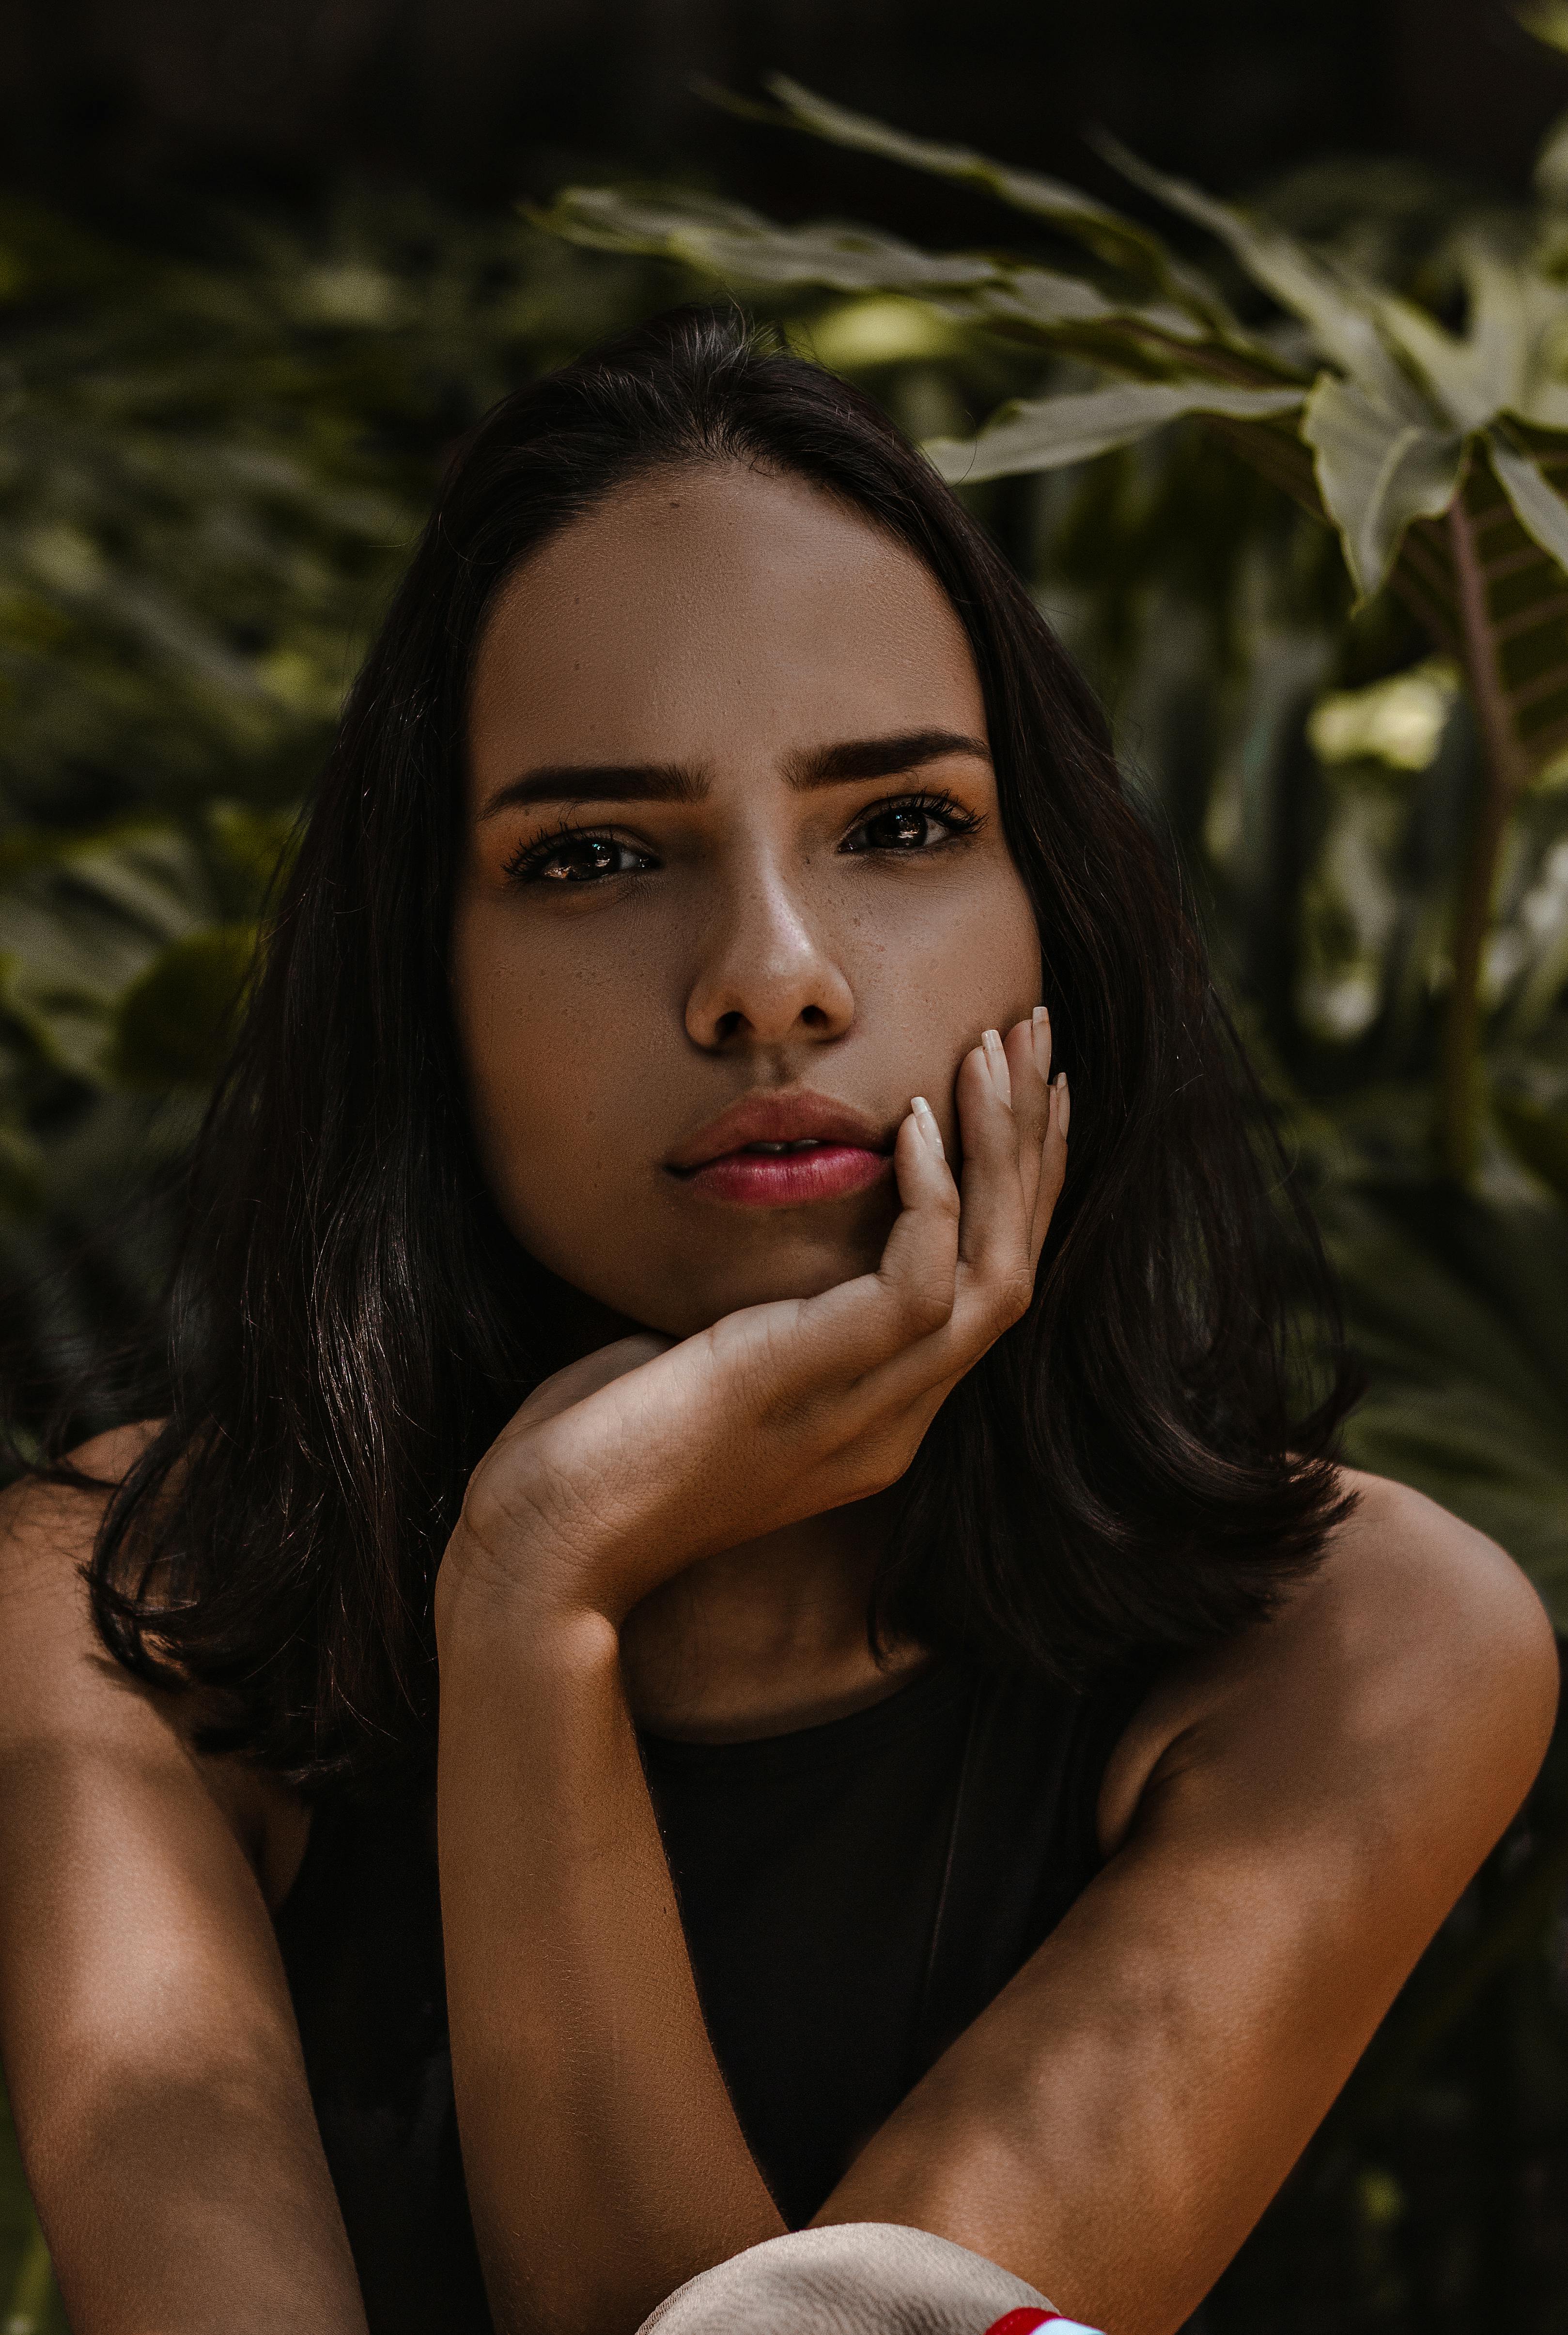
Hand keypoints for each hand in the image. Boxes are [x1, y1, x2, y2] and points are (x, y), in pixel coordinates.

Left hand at [435, 1012, 1067, 1640]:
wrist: (544, 1550)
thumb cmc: (593, 1452)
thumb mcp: (697, 1361)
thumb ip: (754, 1312)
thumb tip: (758, 1233)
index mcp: (874, 1418)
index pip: (986, 1288)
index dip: (1017, 1188)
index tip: (1018, 1091)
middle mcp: (893, 1419)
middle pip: (1016, 1268)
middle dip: (1036, 1145)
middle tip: (1037, 1033)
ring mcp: (867, 1412)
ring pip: (999, 1271)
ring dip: (1008, 1150)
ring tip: (997, 1045)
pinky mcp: (820, 1384)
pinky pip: (922, 1279)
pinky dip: (930, 1193)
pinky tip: (910, 1118)